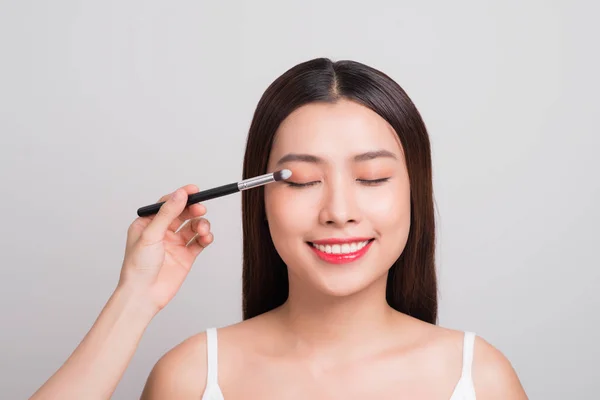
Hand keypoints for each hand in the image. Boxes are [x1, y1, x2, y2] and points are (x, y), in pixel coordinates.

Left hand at [118, 185, 212, 311]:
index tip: (194, 190)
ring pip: (193, 226)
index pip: (167, 204)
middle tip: (201, 208)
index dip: (181, 196)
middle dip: (193, 209)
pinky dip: (206, 237)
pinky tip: (207, 237)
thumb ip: (167, 213)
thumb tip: (180, 194)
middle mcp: (162, 232)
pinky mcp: (186, 256)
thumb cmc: (138, 267)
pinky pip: (199, 242)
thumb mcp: (151, 234)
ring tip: (203, 230)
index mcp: (148, 224)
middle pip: (183, 213)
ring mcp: (175, 244)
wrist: (144, 295)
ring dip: (201, 224)